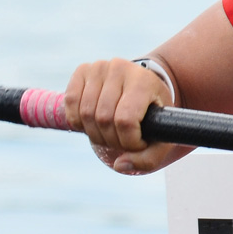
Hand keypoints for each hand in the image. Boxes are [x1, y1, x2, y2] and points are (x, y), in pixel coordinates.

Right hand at [63, 58, 175, 174]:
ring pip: (85, 114)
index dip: (129, 141)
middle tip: (122, 141)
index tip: (138, 143)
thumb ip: (148, 158)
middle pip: (104, 119)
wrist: (144, 86)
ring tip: (109, 134)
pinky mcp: (82, 70)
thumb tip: (120, 165)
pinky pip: (70, 104)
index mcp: (144, 81)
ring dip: (95, 134)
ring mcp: (99, 67)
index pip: (126, 120)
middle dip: (112, 140)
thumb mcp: (162, 134)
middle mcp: (121, 68)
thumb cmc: (153, 113)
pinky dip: (78, 122)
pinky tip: (94, 123)